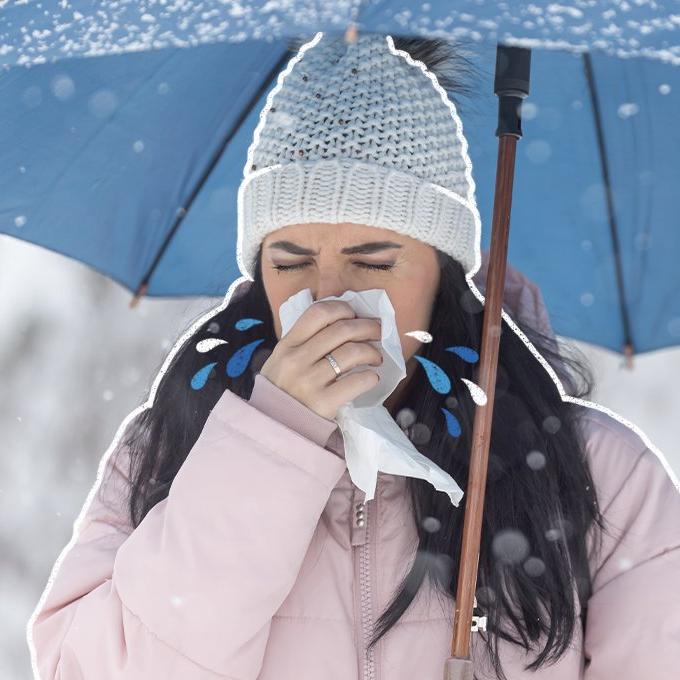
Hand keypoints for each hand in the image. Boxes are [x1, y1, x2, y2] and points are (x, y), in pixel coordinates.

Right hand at [259, 300, 382, 419]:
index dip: (342, 309)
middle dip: (367, 327)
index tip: (354, 316)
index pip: (319, 312)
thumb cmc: (281, 392)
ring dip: (372, 351)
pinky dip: (370, 377)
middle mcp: (297, 359)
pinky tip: (371, 378)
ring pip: (352, 352)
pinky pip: (356, 381)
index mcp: (287, 345)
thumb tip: (340, 323)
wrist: (274, 428)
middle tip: (378, 333)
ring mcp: (310, 381)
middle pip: (342, 329)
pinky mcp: (323, 403)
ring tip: (376, 357)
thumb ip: (302, 342)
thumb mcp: (280, 361)